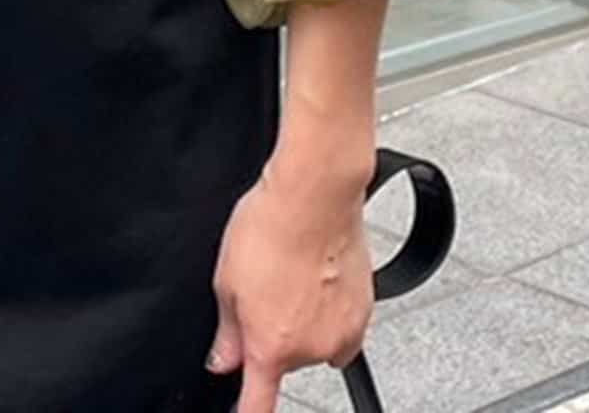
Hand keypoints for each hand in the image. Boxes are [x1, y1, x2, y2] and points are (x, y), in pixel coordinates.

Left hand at [206, 157, 373, 412]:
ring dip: (303, 321)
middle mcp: (310, 348)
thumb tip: (222, 360)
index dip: (248, 412)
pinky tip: (318, 278)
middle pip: (285, 359)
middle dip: (272, 334)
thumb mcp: (226, 280)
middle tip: (264, 289)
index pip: (258, 404)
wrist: (315, 197)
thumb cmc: (268, 228)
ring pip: (314, 342)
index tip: (245, 411)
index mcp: (270, 346)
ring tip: (292, 276)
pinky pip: (340, 326)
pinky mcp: (365, 313)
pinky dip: (329, 311)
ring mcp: (342, 333)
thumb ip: (227, 332)